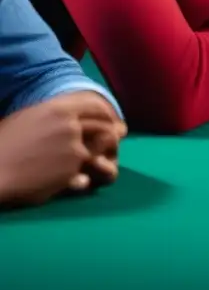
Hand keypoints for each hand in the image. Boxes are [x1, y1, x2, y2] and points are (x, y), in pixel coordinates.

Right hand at [0, 92, 125, 207]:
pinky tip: (81, 182)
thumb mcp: (26, 118)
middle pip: (104, 126)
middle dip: (112, 134)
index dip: (106, 114)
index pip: (94, 106)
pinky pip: (87, 171)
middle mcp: (70, 124)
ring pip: (99, 149)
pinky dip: (85, 176)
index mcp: (58, 108)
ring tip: (102, 162)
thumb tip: (66, 112)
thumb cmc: (2, 145)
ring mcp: (74, 146)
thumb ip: (50, 114)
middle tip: (116, 141)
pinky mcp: (73, 169)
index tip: (110, 121)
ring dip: (102, 155)